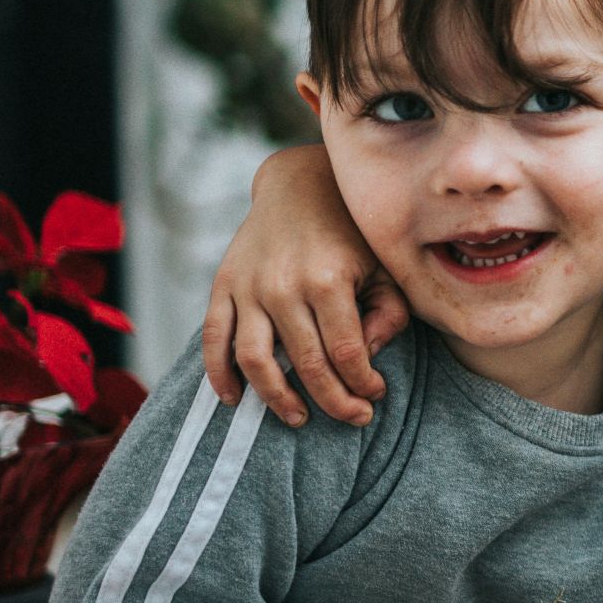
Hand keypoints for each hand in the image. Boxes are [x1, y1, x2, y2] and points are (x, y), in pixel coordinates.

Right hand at [200, 145, 408, 426]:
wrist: (301, 184)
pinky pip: (213, 338)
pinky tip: (234, 399)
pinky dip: (219, 374)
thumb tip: (368, 357)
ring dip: (276, 398)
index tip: (375, 397)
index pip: (347, 353)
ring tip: (299, 418)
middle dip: (333, 401)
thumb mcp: (385, 266)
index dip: (362, 384)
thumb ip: (389, 313)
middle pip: (307, 364)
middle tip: (353, 418)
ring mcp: (249, 287)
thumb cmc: (352, 232)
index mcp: (330, 280)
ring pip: (255, 360)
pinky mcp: (223, 285)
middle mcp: (284, 286)